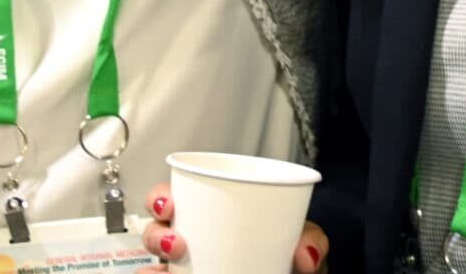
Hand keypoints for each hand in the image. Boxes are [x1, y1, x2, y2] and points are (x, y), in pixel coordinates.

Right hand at [141, 183, 327, 271]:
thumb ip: (311, 240)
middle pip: (157, 232)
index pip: (176, 198)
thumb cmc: (292, 255)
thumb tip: (305, 255)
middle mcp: (194, 242)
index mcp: (214, 215)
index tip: (166, 204)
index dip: (160, 198)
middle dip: (155, 234)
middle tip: (175, 243)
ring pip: (156, 266)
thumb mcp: (303, 239)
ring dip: (154, 266)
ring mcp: (192, 269)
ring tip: (168, 270)